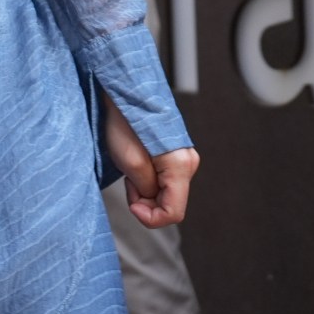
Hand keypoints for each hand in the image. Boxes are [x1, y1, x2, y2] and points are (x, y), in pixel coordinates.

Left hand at [103, 100, 197, 229]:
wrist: (124, 96)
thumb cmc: (125, 123)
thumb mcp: (131, 164)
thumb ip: (147, 190)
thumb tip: (153, 199)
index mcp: (181, 165)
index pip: (173, 213)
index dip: (150, 217)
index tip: (132, 203)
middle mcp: (188, 162)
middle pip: (170, 203)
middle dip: (146, 201)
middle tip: (129, 181)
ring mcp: (183, 159)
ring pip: (166, 194)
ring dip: (145, 190)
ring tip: (131, 169)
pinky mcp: (175, 156)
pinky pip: (164, 182)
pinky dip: (148, 181)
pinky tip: (138, 165)